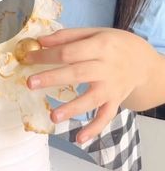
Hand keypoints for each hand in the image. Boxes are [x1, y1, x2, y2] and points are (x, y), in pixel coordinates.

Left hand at [25, 27, 156, 143]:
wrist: (142, 61)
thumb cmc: (112, 44)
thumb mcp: (94, 32)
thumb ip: (67, 36)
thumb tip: (40, 42)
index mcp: (100, 46)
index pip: (69, 52)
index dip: (47, 55)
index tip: (28, 58)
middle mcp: (106, 68)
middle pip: (77, 74)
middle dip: (52, 79)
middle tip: (30, 83)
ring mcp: (111, 87)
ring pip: (91, 99)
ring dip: (72, 108)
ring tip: (53, 116)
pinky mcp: (115, 101)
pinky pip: (105, 117)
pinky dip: (94, 129)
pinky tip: (79, 138)